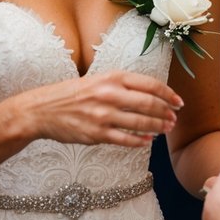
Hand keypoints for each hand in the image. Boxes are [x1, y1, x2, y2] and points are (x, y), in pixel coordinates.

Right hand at [25, 69, 181, 147]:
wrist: (41, 110)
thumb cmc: (70, 94)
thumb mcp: (96, 80)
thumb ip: (120, 85)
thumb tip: (149, 95)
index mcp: (111, 77)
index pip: (149, 84)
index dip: (168, 94)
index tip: (178, 102)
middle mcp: (109, 94)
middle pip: (149, 104)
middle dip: (166, 112)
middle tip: (174, 118)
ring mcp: (103, 115)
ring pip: (141, 123)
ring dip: (158, 127)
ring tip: (165, 129)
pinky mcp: (97, 134)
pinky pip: (126, 139)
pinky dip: (140, 141)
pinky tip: (147, 141)